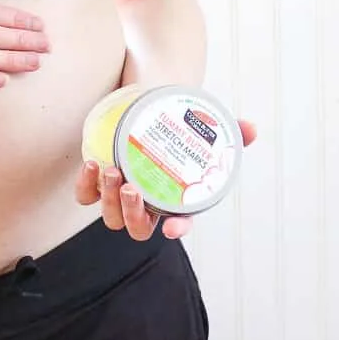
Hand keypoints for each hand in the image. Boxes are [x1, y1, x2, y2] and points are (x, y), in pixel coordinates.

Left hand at [75, 119, 256, 239]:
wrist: (150, 110)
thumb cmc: (180, 128)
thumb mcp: (206, 129)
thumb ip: (231, 132)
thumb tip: (251, 129)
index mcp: (175, 199)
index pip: (180, 222)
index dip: (178, 229)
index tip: (172, 228)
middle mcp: (147, 203)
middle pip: (138, 227)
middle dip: (133, 213)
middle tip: (133, 187)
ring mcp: (121, 195)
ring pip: (111, 217)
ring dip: (110, 200)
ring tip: (112, 170)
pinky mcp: (98, 183)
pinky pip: (87, 196)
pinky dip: (87, 186)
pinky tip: (92, 164)